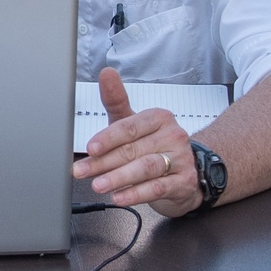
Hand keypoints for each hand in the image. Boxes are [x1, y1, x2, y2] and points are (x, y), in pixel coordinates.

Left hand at [72, 67, 201, 216]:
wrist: (188, 172)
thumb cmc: (153, 144)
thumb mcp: (133, 123)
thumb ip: (116, 100)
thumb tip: (106, 73)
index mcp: (158, 118)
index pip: (129, 127)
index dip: (107, 138)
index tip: (89, 148)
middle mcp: (173, 136)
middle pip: (133, 149)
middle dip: (103, 162)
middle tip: (82, 171)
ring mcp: (181, 159)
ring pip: (145, 168)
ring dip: (118, 178)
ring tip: (98, 185)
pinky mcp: (184, 182)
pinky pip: (158, 188)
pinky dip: (136, 194)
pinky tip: (119, 197)